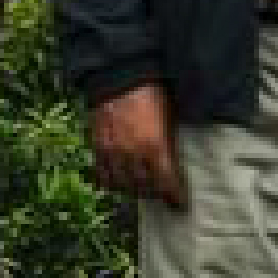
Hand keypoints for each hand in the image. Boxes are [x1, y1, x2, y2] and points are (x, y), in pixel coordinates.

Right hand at [86, 83, 184, 210]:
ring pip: (122, 185)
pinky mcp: (97, 146)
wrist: (120, 73)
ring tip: (142, 188)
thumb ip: (170, 141)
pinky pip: (103, 174)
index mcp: (155, 146)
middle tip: (162, 194)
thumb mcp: (170, 116)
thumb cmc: (152, 91)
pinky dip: (111, 182)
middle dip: (155, 194)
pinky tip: (118, 182)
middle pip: (144, 188)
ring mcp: (112, 152)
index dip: (174, 197)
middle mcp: (133, 154)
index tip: (179, 204)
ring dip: (134, 190)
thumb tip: (174, 160)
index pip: (166, 184)